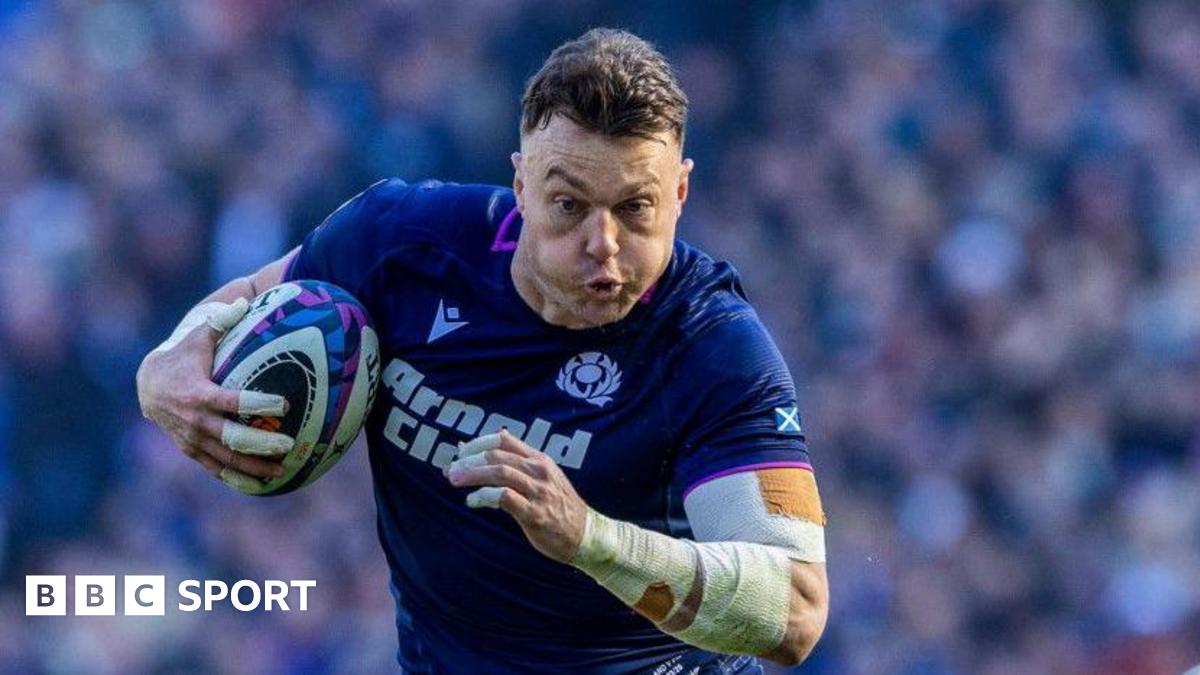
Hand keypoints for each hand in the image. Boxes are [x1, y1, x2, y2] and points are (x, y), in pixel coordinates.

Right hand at [136, 298, 293, 482]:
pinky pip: (216, 467)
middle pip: (231, 437)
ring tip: (282, 470)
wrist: (148, 384)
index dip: (258, 403)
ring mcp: (192, 438)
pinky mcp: (191, 450)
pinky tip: (262, 483)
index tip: (284, 404)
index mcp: (198, 393)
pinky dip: (237, 476)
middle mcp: (194, 420)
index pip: (232, 401)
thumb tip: (246, 299)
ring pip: (225, 458)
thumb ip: (222, 320)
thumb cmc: (184, 356)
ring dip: (253, 465)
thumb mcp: (199, 336)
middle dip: (260, 442)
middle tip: (288, 444)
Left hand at [445, 430, 588, 563]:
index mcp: (539, 459)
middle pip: (497, 454)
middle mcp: (538, 470)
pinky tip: (472, 501)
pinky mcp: (534, 513)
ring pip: (499, 472)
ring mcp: (538, 491)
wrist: (586, 534)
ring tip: (454, 480)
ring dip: (473, 474)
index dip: (478, 443)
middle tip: (451, 469)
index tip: (461, 453)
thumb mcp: (543, 478)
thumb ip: (516, 466)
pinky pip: (504, 498)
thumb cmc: (559, 507)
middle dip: (469, 460)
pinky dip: (483, 496)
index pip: (504, 439)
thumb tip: (482, 452)